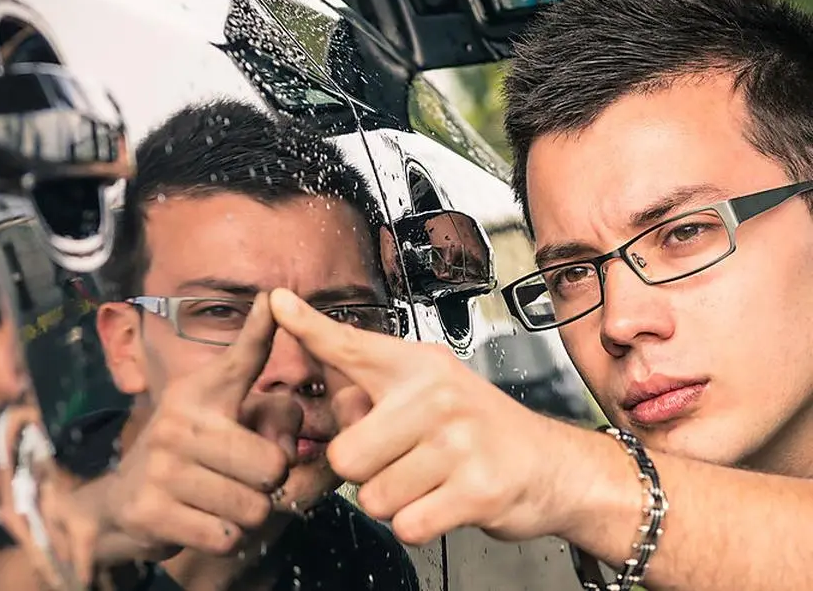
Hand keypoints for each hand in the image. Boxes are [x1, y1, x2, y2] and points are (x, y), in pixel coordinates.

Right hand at [66, 293, 302, 570]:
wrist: (120, 504)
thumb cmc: (191, 459)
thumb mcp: (223, 426)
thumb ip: (272, 422)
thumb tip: (289, 444)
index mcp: (200, 393)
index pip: (242, 358)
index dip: (260, 329)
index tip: (273, 296)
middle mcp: (178, 421)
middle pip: (273, 465)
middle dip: (270, 485)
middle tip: (243, 480)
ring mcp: (161, 466)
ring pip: (253, 508)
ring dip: (247, 516)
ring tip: (221, 502)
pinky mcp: (151, 510)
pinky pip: (227, 537)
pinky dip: (227, 539)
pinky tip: (203, 523)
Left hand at [270, 288, 584, 545]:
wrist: (549, 465)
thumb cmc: (475, 429)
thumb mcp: (426, 390)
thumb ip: (370, 389)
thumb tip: (319, 377)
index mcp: (415, 367)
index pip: (348, 345)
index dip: (307, 327)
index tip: (277, 302)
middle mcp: (435, 395)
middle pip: (346, 456)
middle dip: (363, 473)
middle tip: (399, 460)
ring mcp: (458, 441)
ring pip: (374, 498)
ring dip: (394, 501)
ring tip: (427, 479)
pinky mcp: (477, 489)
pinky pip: (407, 524)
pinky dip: (419, 524)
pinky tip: (442, 501)